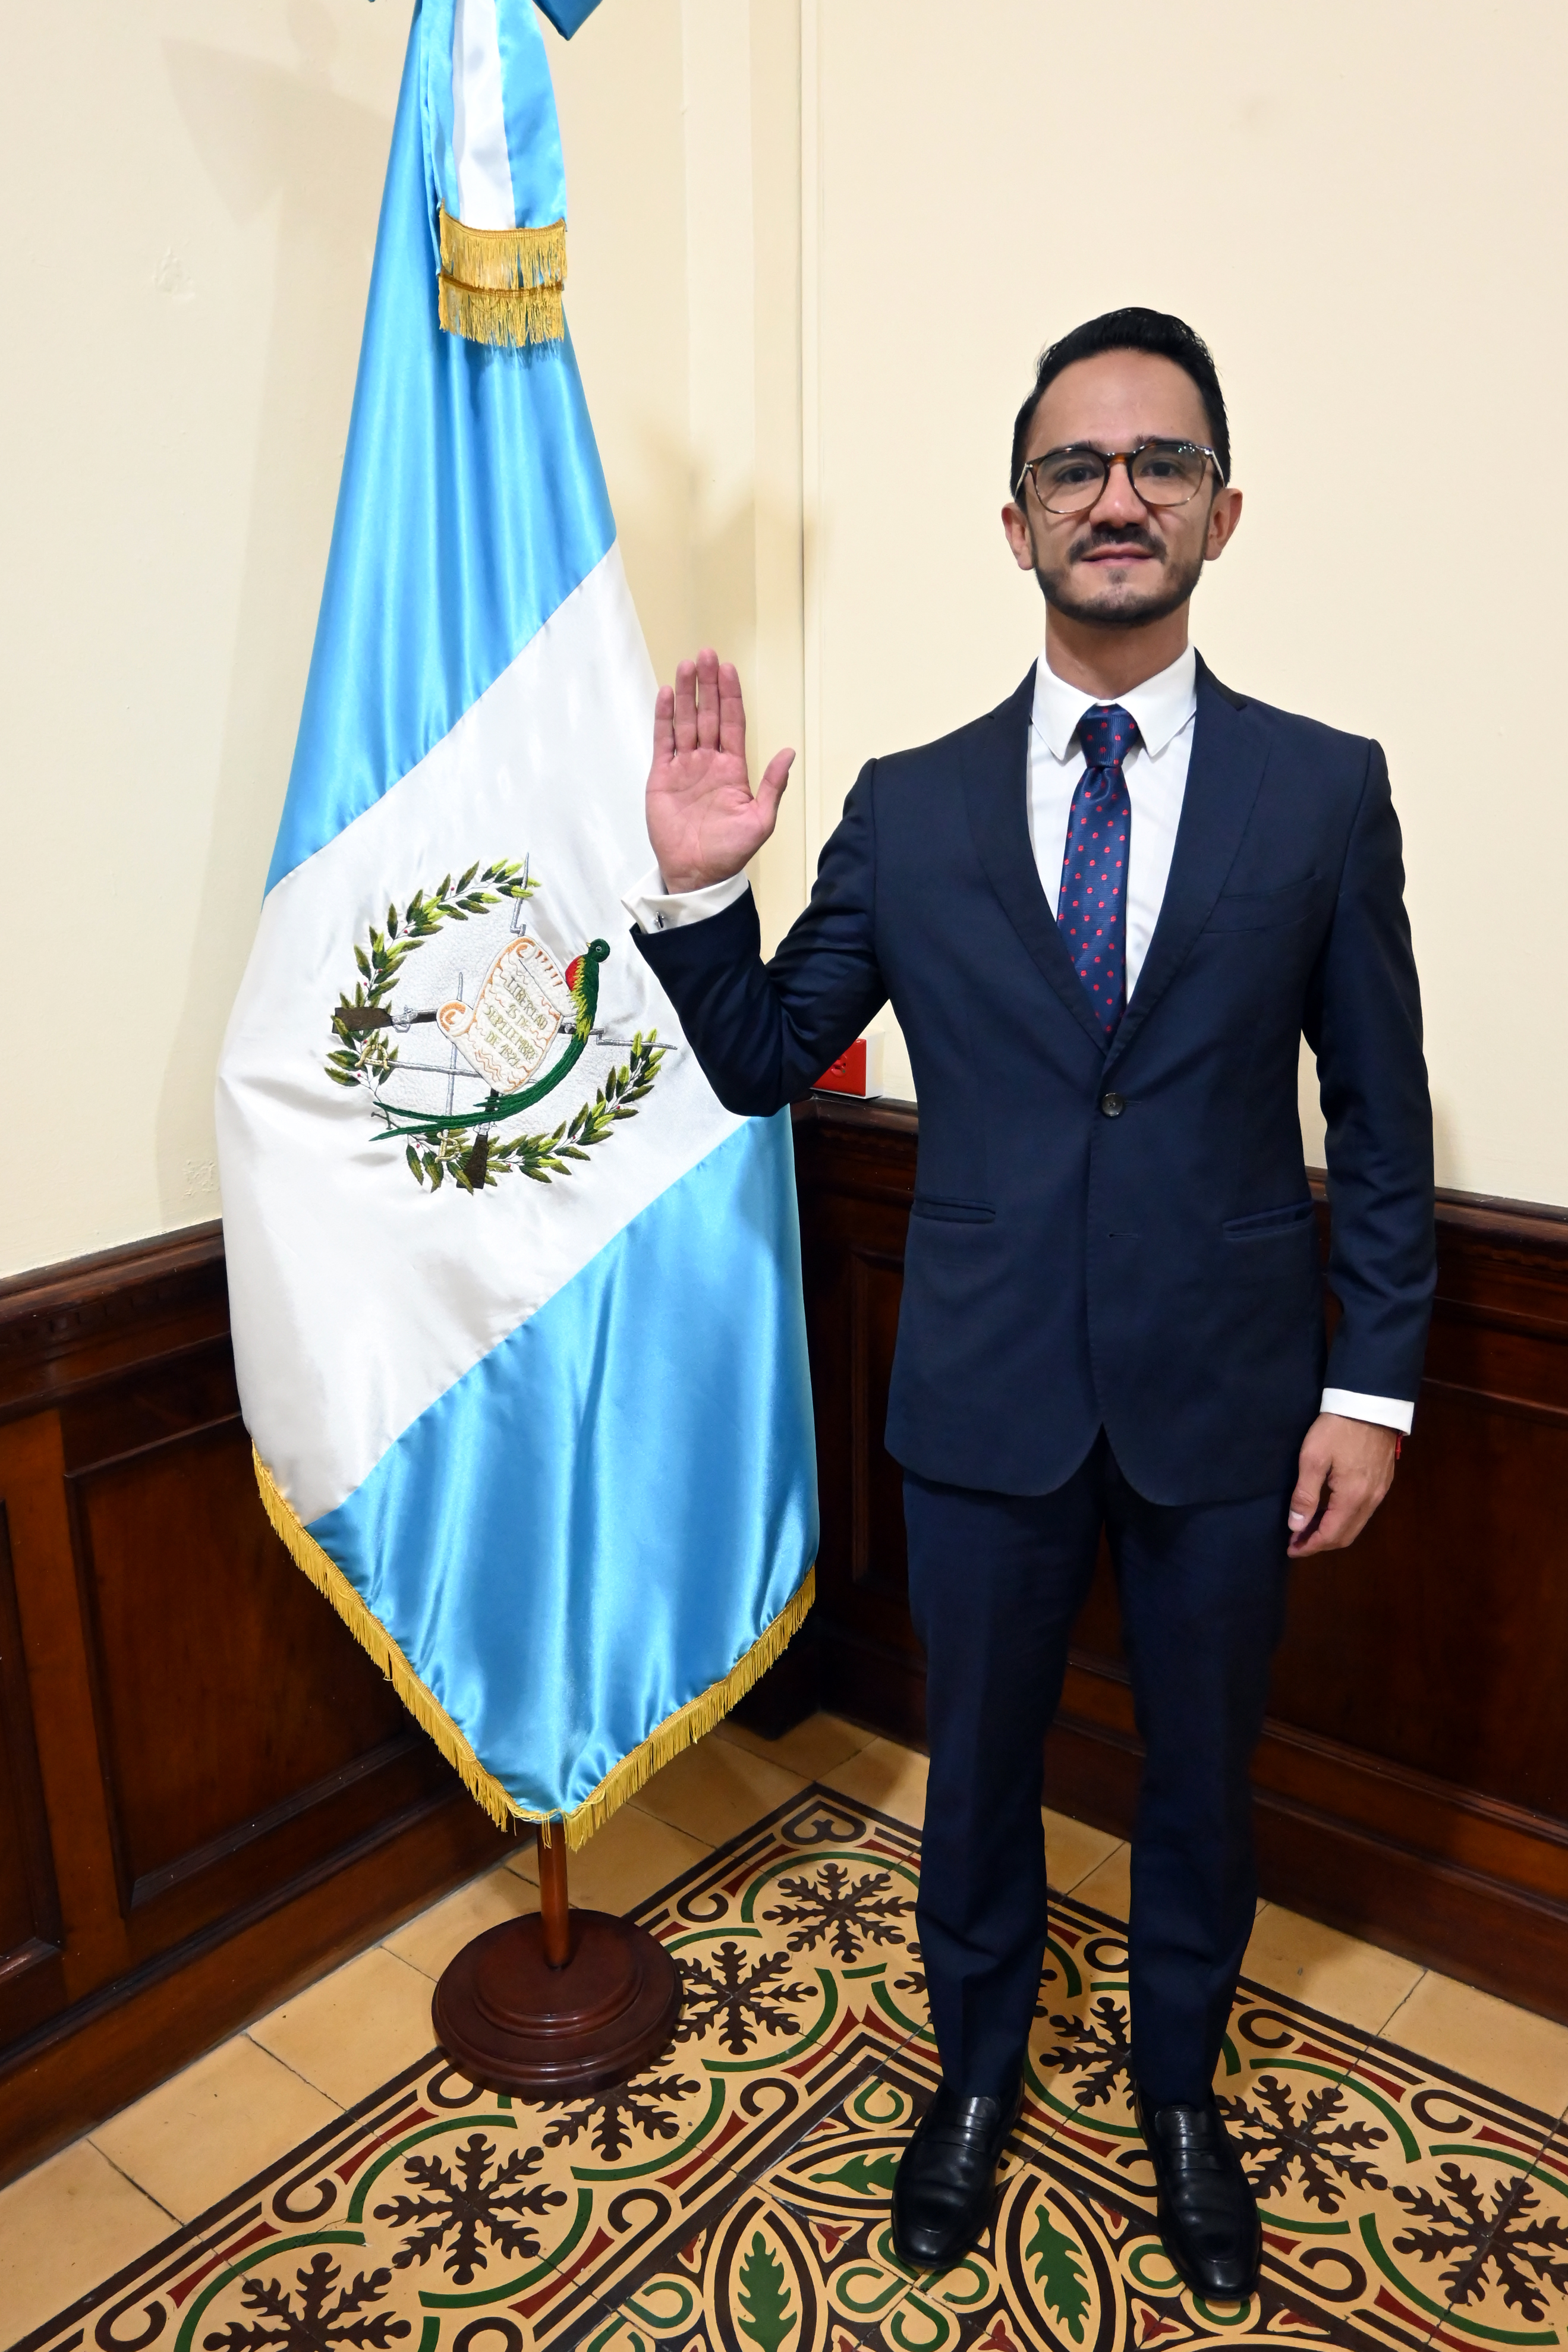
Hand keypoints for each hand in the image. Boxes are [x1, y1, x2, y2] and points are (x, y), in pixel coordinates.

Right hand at [646, 648, 794, 894]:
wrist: (697, 873)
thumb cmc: (730, 851)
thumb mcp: (761, 821)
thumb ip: (773, 786)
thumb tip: (788, 753)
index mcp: (733, 768)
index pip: (733, 722)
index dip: (731, 695)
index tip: (728, 669)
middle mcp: (709, 761)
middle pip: (709, 714)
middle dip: (708, 684)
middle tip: (706, 655)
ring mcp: (685, 767)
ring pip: (686, 721)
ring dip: (686, 694)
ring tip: (687, 666)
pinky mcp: (662, 776)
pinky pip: (663, 741)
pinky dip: (664, 718)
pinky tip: (666, 695)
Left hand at [1287, 1413, 1398, 1555]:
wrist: (1369, 1403)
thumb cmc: (1336, 1428)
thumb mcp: (1312, 1458)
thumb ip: (1305, 1495)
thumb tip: (1296, 1526)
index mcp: (1352, 1498)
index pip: (1330, 1535)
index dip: (1309, 1546)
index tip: (1291, 1549)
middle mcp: (1370, 1501)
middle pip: (1345, 1536)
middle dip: (1320, 1544)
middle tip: (1297, 1542)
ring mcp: (1380, 1492)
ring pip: (1356, 1525)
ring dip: (1332, 1533)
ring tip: (1309, 1530)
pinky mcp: (1383, 1482)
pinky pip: (1363, 1513)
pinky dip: (1344, 1520)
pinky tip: (1329, 1513)